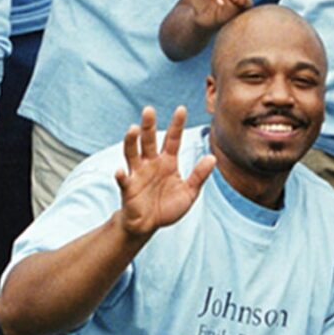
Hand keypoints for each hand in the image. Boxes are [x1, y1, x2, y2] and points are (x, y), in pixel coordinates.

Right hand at [114, 106, 216, 241]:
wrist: (149, 225)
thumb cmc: (167, 207)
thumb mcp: (189, 192)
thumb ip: (199, 176)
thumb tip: (212, 158)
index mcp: (167, 162)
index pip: (172, 139)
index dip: (176, 125)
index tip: (181, 109)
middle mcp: (151, 163)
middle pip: (149, 140)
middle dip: (148, 125)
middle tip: (149, 110)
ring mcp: (138, 174)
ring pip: (132, 153)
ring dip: (131, 141)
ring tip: (132, 129)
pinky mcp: (128, 188)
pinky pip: (124, 180)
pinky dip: (121, 175)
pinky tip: (121, 171)